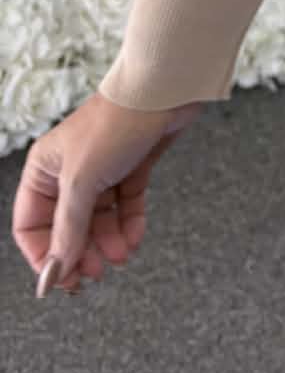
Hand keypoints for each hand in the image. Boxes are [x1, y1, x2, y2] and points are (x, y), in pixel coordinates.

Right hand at [14, 92, 202, 297]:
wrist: (164, 91)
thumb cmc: (116, 124)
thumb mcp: (82, 182)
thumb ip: (68, 231)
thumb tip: (52, 274)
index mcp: (44, 170)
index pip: (32, 226)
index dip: (45, 256)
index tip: (63, 281)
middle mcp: (69, 170)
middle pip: (68, 226)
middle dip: (82, 251)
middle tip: (98, 273)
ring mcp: (102, 169)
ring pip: (100, 219)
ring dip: (109, 241)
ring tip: (122, 256)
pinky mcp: (132, 166)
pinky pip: (126, 204)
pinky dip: (130, 223)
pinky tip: (135, 238)